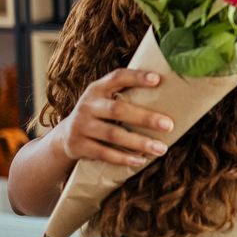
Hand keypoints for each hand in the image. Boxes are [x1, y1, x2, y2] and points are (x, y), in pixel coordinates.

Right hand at [51, 69, 174, 166]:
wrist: (66, 136)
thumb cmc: (99, 114)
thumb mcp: (106, 99)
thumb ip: (127, 95)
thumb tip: (170, 94)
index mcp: (97, 89)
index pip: (117, 77)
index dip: (136, 77)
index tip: (157, 79)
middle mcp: (88, 105)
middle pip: (118, 110)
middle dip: (145, 118)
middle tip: (169, 125)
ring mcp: (81, 125)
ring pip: (113, 134)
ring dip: (140, 143)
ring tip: (161, 149)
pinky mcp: (79, 145)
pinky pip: (104, 153)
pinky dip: (124, 158)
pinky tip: (141, 160)